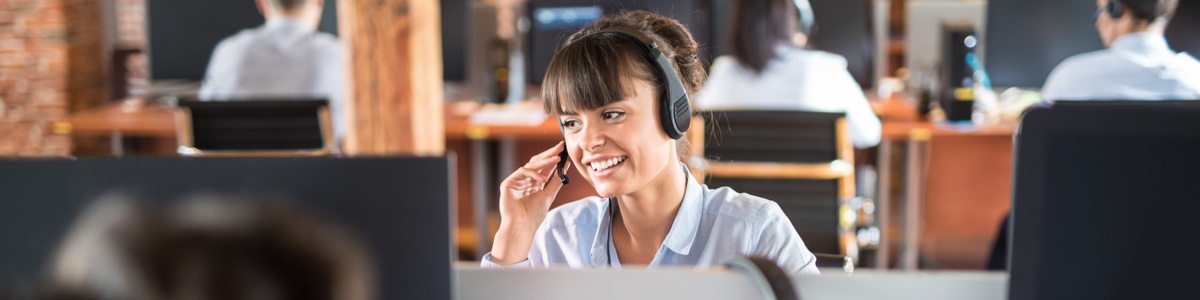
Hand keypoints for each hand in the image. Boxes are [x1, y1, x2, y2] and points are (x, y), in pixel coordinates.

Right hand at [490, 142, 569, 263]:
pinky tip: (541, 179)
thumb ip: (556, 181)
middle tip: (560, 146)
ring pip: (531, 165)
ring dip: (544, 161)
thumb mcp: (548, 195)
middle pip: (537, 163)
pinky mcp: (508, 183)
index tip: (563, 150)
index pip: (545, 168)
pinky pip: (522, 171)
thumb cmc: (534, 215)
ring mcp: (517, 181)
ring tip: (556, 159)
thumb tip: (565, 166)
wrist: (522, 226)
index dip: (553, 158)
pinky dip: (533, 173)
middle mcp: (526, 180)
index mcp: (535, 184)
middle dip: (549, 154)